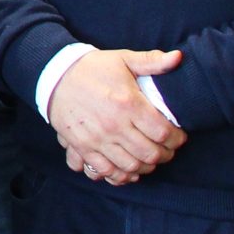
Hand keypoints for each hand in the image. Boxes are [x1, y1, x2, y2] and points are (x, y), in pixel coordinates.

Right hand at [48, 48, 185, 183]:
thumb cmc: (93, 68)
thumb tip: (178, 57)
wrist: (55, 75)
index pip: (163, 132)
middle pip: (150, 153)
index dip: (176, 138)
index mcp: (128, 103)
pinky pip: (106, 171)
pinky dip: (120, 176)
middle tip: (167, 150)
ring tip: (149, 159)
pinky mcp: (83, 147)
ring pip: (131, 166)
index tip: (178, 136)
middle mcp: (114, 125)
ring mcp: (97, 139)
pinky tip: (127, 169)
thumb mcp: (123, 59)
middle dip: (165, 155)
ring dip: (145, 167)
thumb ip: (152, 61)